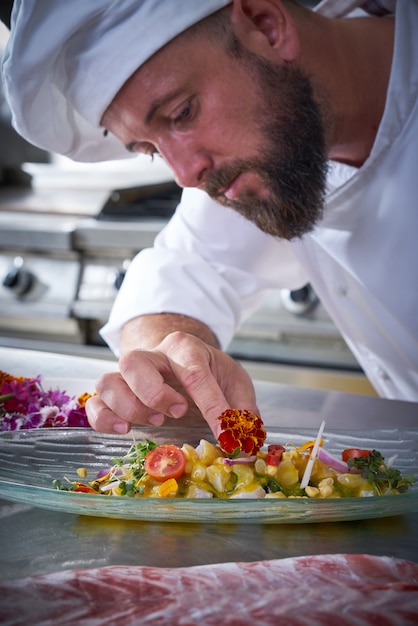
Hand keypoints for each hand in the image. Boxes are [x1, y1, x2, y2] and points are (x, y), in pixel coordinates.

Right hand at [86, 331, 258, 436]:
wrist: (182, 360)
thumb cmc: (209, 372)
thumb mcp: (234, 382)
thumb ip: (242, 409)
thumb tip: (245, 441)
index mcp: (185, 347)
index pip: (195, 372)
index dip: (211, 406)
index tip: (224, 433)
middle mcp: (152, 356)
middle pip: (135, 363)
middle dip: (154, 393)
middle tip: (177, 412)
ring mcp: (127, 374)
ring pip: (109, 382)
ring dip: (129, 407)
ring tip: (154, 422)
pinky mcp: (114, 393)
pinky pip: (94, 402)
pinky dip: (104, 419)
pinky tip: (124, 429)